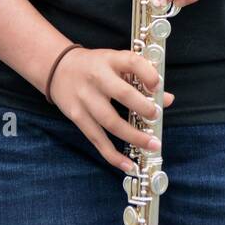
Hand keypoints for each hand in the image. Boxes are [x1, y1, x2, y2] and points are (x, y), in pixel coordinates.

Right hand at [48, 46, 174, 172]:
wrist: (57, 68)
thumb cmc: (95, 66)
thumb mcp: (116, 63)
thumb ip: (141, 78)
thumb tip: (167, 100)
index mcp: (110, 60)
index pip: (131, 62)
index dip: (147, 74)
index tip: (158, 86)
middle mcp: (97, 77)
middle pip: (122, 94)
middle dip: (143, 107)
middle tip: (156, 117)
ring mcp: (85, 98)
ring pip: (110, 121)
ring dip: (133, 136)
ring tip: (151, 144)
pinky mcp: (77, 116)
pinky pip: (97, 139)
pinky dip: (112, 155)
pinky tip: (127, 164)